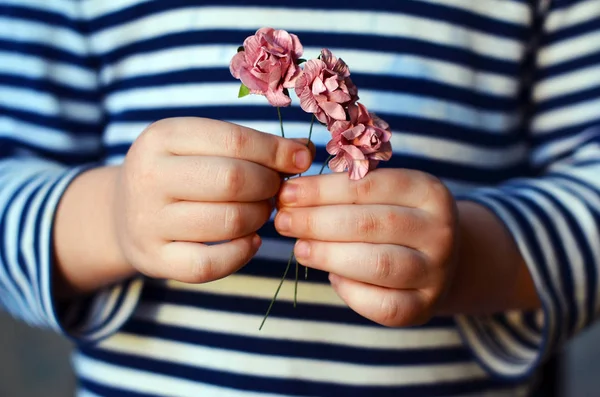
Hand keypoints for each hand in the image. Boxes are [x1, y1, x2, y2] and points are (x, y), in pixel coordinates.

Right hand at [114, 117, 312, 283]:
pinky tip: (251, 240)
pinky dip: (242, 253)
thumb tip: (305, 152)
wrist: (122, 212)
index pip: (234, 141)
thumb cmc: (178, 173)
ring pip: (227, 222)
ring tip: (262, 211)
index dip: (276, 152)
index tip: (301, 159)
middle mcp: (148, 176)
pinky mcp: (153, 259)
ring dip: (259, 218)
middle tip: (275, 190)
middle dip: (268, 186)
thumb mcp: (200, 145)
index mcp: (162, 137)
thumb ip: (251, 145)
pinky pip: (211, 264)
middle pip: (232, 180)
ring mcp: (147, 221)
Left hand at [274, 168, 457, 325]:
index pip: (368, 187)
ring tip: (299, 248)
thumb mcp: (386, 194)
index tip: (287, 194)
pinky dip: (349, 290)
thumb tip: (293, 194)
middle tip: (283, 221)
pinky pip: (381, 304)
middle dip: (317, 222)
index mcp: (429, 192)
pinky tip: (332, 275)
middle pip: (369, 224)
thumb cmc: (397, 218)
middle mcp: (440, 231)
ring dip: (328, 255)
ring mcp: (436, 272)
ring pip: (376, 264)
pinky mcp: (424, 307)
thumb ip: (349, 190)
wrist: (438, 259)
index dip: (322, 190)